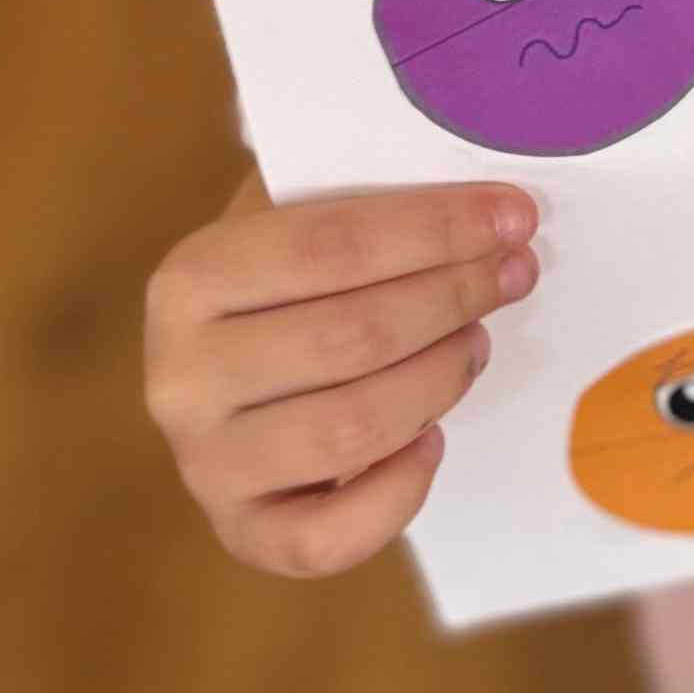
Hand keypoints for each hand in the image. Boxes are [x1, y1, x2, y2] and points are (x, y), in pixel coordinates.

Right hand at [144, 164, 540, 576]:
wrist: (222, 380)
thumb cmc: (281, 286)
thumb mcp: (290, 217)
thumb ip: (345, 189)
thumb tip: (453, 155)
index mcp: (189, 279)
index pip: (330, 244)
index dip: (436, 227)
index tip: (513, 216)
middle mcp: (179, 375)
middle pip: (351, 335)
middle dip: (453, 298)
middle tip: (513, 275)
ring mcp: (205, 462)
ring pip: (350, 427)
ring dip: (439, 380)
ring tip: (477, 344)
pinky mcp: (240, 531)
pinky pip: (327, 536)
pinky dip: (396, 491)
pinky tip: (432, 440)